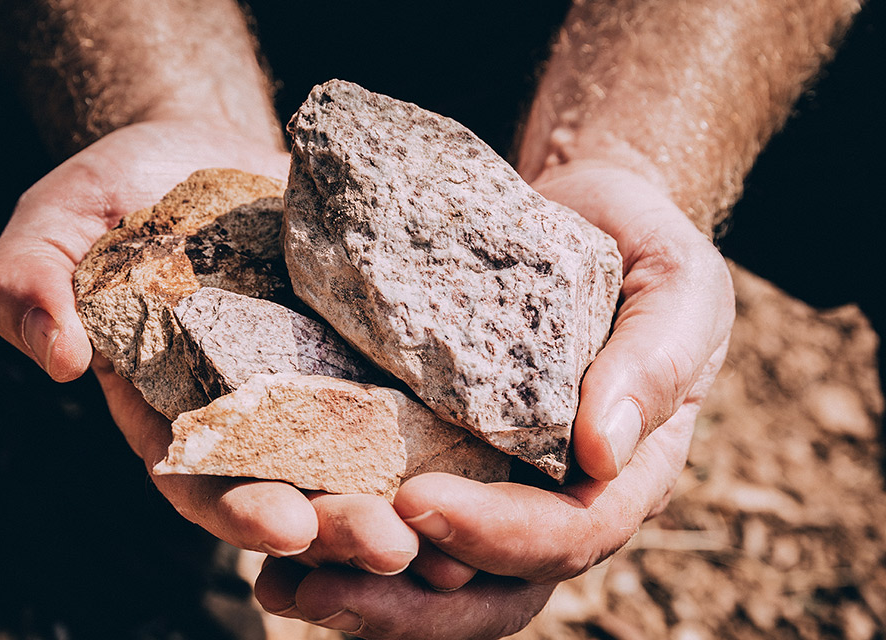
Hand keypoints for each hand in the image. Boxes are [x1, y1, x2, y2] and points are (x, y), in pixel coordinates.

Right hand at [0, 119, 420, 568]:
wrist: (212, 148)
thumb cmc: (129, 186)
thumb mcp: (64, 217)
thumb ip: (32, 281)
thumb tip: (57, 357)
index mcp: (171, 406)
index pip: (200, 479)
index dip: (236, 507)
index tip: (282, 524)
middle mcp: (248, 412)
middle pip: (295, 487)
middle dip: (338, 523)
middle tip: (391, 547)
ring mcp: (314, 381)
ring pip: (361, 459)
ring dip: (402, 498)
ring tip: (451, 527)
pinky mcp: (364, 348)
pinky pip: (406, 395)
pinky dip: (441, 432)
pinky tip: (485, 452)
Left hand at [253, 163, 733, 638]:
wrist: (582, 216)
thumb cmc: (639, 249)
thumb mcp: (674, 288)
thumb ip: (654, 361)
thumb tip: (604, 450)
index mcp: (619, 476)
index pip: (567, 535)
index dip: (496, 535)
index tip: (418, 502)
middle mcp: (553, 501)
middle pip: (489, 588)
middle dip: (407, 602)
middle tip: (323, 586)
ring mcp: (494, 486)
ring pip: (434, 576)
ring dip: (359, 590)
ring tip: (281, 584)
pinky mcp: (439, 455)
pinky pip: (395, 517)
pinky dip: (341, 540)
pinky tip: (273, 533)